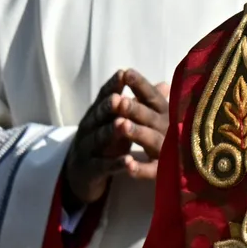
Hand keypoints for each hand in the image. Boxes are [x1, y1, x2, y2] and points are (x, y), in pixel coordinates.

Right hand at [62, 69, 170, 208]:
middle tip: (119, 99)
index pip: (105, 96)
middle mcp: (90, 128)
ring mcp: (88, 149)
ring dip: (111, 132)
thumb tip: (165, 84)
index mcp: (98, 113)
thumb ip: (140, 103)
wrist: (81, 174)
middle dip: (109, 107)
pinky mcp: (91, 170)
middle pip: (100, 115)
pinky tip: (128, 161)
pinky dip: (115, 164)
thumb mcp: (121, 120)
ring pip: (99, 138)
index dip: (113, 85)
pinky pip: (104, 166)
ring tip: (122, 124)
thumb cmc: (108, 141)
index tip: (124, 73)